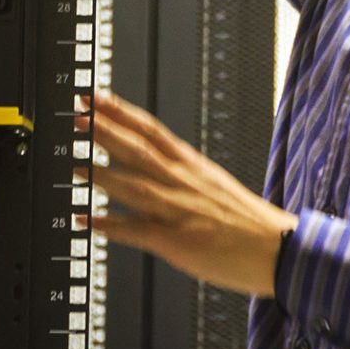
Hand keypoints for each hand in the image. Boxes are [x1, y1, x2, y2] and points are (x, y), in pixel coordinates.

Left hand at [77, 89, 296, 297]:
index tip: (97, 99)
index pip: (150, 129)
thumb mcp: (215, 184)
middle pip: (136, 149)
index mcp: (192, 165)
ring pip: (131, 184)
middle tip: (76, 116)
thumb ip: (184, 177)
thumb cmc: (250, 222)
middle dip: (103, 132)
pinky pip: (135, 231)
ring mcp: (178, 209)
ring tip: (72, 166)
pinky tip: (89, 221)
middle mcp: (182, 181)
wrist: (277, 249)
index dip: (121, 112)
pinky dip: (110, 226)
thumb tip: (159, 172)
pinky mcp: (176, 241)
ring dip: (98, 174)